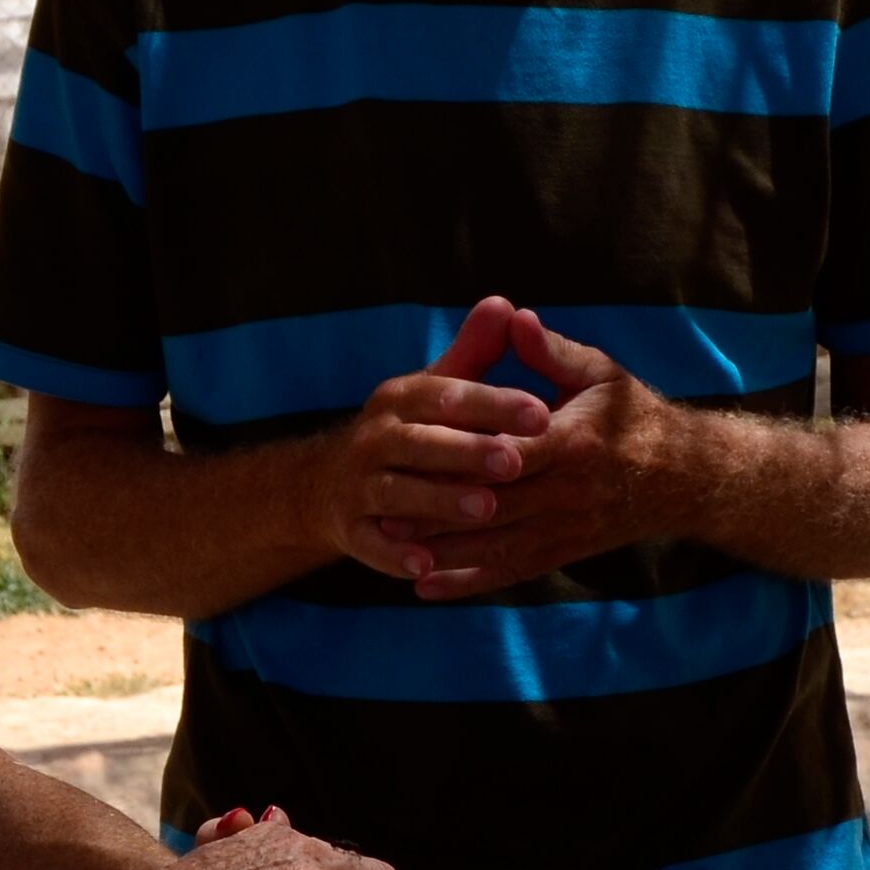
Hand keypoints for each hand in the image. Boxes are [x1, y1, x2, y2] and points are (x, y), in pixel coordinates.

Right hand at [314, 299, 559, 584]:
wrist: (327, 483)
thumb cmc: (409, 431)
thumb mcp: (435, 389)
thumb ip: (473, 353)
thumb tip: (504, 304)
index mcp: (402, 398)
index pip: (449, 396)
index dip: (495, 403)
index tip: (542, 413)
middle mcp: (375, 437)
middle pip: (423, 443)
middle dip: (469, 452)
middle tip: (515, 462)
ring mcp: (358, 484)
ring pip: (399, 492)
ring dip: (440, 501)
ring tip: (485, 509)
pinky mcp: (349, 528)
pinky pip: (371, 544)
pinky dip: (395, 555)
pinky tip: (425, 566)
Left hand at [399, 309, 698, 601]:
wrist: (683, 476)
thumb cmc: (635, 415)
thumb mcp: (600, 373)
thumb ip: (551, 350)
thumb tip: (512, 315)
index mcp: (573, 441)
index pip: (511, 451)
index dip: (465, 458)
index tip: (417, 460)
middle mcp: (568, 491)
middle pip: (495, 506)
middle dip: (440, 513)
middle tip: (384, 514)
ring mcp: (566, 527)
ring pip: (497, 546)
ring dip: (445, 553)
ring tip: (393, 551)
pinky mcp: (565, 552)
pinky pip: (512, 571)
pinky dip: (469, 582)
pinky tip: (428, 586)